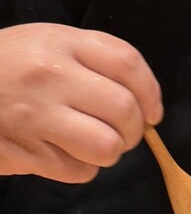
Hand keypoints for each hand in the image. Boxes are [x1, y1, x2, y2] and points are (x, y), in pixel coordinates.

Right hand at [0, 23, 162, 182]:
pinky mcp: (26, 151)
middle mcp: (51, 76)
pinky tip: (64, 154)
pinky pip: (79, 172)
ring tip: (94, 145)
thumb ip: (93, 62)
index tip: (153, 112)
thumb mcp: (46, 44)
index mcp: (60, 42)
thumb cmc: (7, 67)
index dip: (151, 93)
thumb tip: (143, 103)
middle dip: (135, 130)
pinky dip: (81, 169)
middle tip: (124, 133)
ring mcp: (37, 116)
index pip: (127, 63)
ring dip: (110, 152)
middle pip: (124, 110)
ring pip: (106, 147)